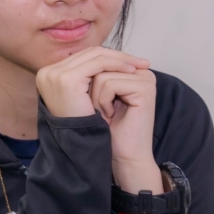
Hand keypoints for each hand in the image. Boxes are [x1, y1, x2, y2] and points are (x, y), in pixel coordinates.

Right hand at [36, 47, 148, 117]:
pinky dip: (118, 64)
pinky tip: (132, 70)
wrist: (81, 146)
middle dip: (116, 56)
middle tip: (140, 61)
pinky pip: (99, 64)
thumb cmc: (84, 126)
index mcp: (48, 76)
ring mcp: (56, 75)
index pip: (82, 58)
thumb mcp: (83, 97)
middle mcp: (47, 73)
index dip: (107, 58)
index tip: (129, 62)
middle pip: (88, 53)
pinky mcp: (68, 79)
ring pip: (95, 55)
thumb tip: (108, 59)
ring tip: (140, 65)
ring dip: (120, 59)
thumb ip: (87, 77)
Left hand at [90, 67, 162, 195]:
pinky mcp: (145, 88)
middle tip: (97, 110)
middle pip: (99, 63)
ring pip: (101, 74)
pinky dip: (103, 102)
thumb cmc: (105, 131)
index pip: (99, 58)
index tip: (90, 102)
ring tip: (104, 115)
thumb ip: (88, 74)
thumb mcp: (92, 96)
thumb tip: (68, 56)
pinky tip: (110, 116)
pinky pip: (109, 83)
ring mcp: (145, 78)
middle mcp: (140, 71)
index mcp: (130, 70)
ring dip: (95, 99)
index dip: (86, 81)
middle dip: (91, 89)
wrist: (121, 156)